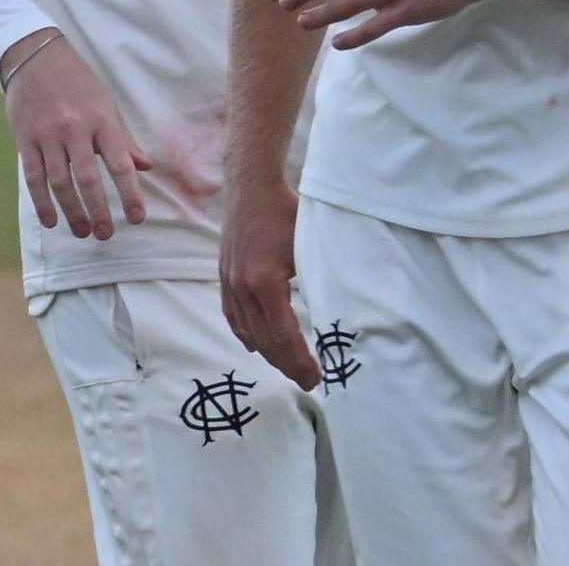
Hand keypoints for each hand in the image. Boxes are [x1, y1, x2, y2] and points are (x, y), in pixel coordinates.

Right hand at [0, 29, 151, 239]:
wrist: (35, 57)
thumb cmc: (78, 84)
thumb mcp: (107, 105)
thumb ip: (124, 139)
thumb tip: (146, 166)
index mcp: (102, 121)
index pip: (121, 164)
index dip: (130, 194)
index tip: (137, 218)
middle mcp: (75, 129)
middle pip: (89, 179)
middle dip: (99, 211)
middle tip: (105, 235)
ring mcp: (48, 135)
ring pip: (60, 182)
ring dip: (72, 212)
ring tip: (81, 232)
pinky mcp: (25, 139)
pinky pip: (34, 177)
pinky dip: (42, 202)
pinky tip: (51, 220)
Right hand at [220, 179, 319, 388]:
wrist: (252, 186)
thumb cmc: (286, 212)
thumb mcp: (309, 247)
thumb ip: (320, 280)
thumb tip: (343, 312)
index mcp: (264, 283)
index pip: (284, 336)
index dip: (301, 361)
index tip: (318, 377)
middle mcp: (242, 288)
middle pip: (265, 342)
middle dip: (288, 365)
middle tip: (310, 381)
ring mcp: (229, 283)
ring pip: (248, 333)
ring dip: (269, 354)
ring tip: (290, 367)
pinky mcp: (225, 277)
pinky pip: (233, 317)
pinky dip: (248, 336)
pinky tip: (259, 346)